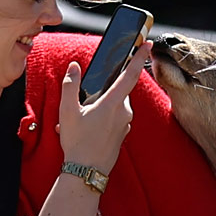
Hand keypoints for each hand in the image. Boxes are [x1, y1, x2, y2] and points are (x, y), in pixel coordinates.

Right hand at [58, 40, 152, 173]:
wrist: (86, 171)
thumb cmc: (77, 142)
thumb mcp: (67, 111)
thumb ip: (71, 86)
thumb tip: (74, 67)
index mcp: (113, 103)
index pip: (130, 74)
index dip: (139, 57)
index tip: (148, 44)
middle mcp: (124, 112)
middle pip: (118, 90)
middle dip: (103, 92)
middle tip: (84, 104)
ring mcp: (125, 124)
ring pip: (116, 105)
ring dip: (101, 107)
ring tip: (81, 120)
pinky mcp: (123, 134)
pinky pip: (115, 119)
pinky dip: (103, 119)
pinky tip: (87, 129)